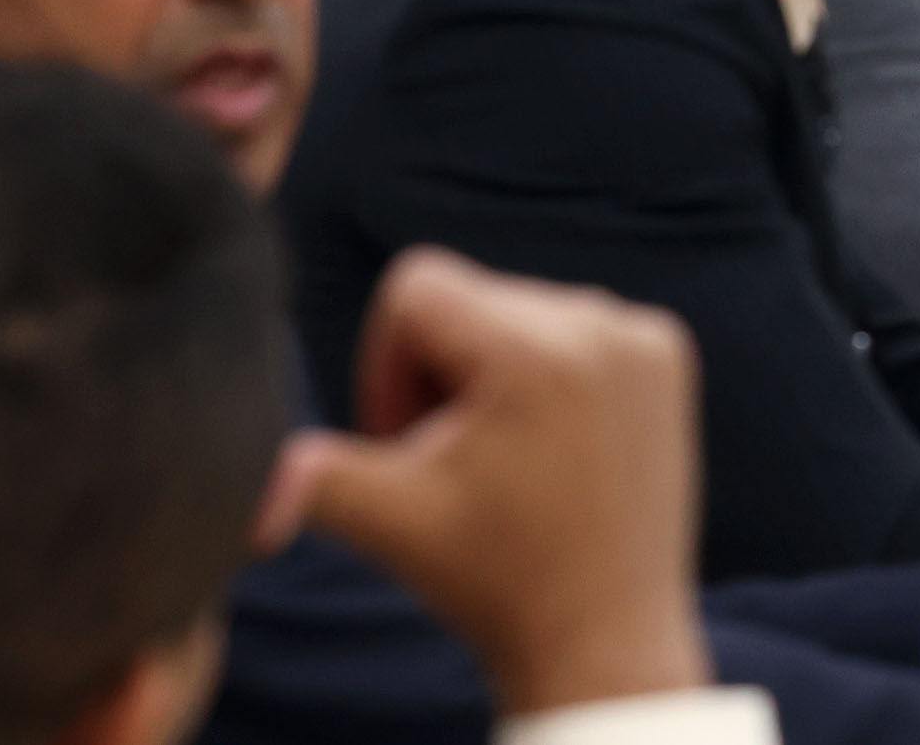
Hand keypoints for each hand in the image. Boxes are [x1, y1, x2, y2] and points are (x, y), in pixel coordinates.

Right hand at [291, 248, 708, 715]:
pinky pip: (577, 328)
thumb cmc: (492, 577)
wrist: (601, 631)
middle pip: (468, 298)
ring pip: (519, 310)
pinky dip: (547, 375)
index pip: (415, 287)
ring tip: (505, 460)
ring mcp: (645, 337)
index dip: (386, 366)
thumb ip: (302, 475)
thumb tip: (249, 484)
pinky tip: (549, 449)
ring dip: (490, 374)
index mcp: (533, 348)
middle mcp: (601, 323)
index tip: (409, 440)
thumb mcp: (382, 518)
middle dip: (437, 374)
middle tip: (455, 460)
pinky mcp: (670, 355)